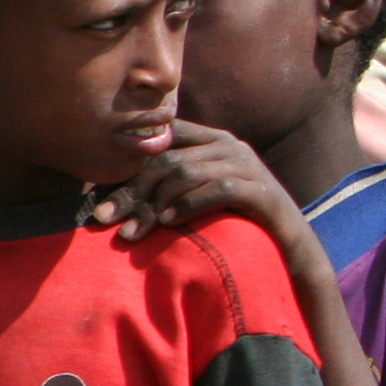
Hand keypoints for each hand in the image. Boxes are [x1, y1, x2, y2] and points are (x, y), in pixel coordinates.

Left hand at [87, 121, 304, 248]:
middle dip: (131, 191)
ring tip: (132, 231)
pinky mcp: (261, 189)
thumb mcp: (194, 198)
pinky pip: (217, 188)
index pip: (160, 139)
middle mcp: (229, 145)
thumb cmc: (233, 222)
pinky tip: (168, 222)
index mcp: (209, 140)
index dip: (126, 166)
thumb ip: (164, 187)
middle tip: (104, 219)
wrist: (287, 246)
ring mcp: (247, 165)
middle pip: (167, 160)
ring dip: (153, 204)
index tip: (97, 196)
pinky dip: (188, 204)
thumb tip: (109, 201)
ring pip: (186, 173)